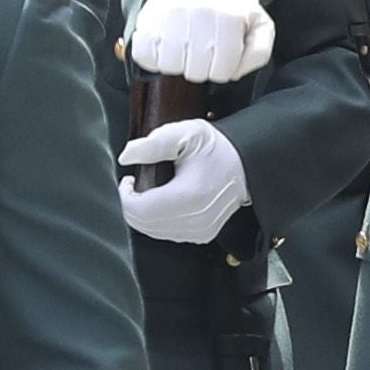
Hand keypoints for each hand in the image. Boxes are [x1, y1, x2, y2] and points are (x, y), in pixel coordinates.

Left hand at [117, 116, 250, 243]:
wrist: (245, 164)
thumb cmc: (216, 148)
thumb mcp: (185, 134)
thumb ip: (153, 143)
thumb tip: (127, 156)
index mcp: (189, 195)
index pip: (140, 209)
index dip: (124, 196)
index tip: (128, 180)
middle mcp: (196, 219)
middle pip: (144, 223)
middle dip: (131, 205)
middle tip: (134, 185)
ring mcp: (200, 230)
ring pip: (153, 232)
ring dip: (143, 213)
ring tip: (148, 191)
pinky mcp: (202, 235)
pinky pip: (167, 234)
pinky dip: (157, 221)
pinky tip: (162, 202)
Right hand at [126, 0, 273, 83]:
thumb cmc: (226, 6)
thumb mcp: (257, 23)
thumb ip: (259, 50)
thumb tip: (237, 70)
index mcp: (230, 16)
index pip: (223, 71)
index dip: (222, 70)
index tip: (220, 56)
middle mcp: (200, 14)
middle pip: (195, 71)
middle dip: (200, 67)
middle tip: (202, 49)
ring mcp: (171, 15)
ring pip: (170, 66)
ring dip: (177, 63)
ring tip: (184, 47)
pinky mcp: (147, 17)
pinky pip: (144, 54)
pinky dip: (152, 56)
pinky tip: (165, 45)